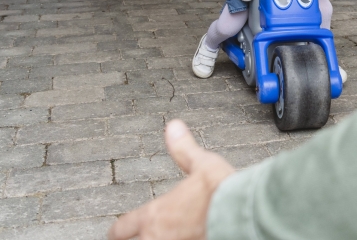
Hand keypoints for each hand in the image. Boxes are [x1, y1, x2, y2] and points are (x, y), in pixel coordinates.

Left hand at [108, 120, 233, 239]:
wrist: (241, 212)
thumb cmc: (221, 191)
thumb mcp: (202, 163)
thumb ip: (184, 150)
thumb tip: (173, 128)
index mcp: (155, 215)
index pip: (123, 227)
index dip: (118, 230)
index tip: (115, 232)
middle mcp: (159, 237)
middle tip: (131, 239)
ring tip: (158, 239)